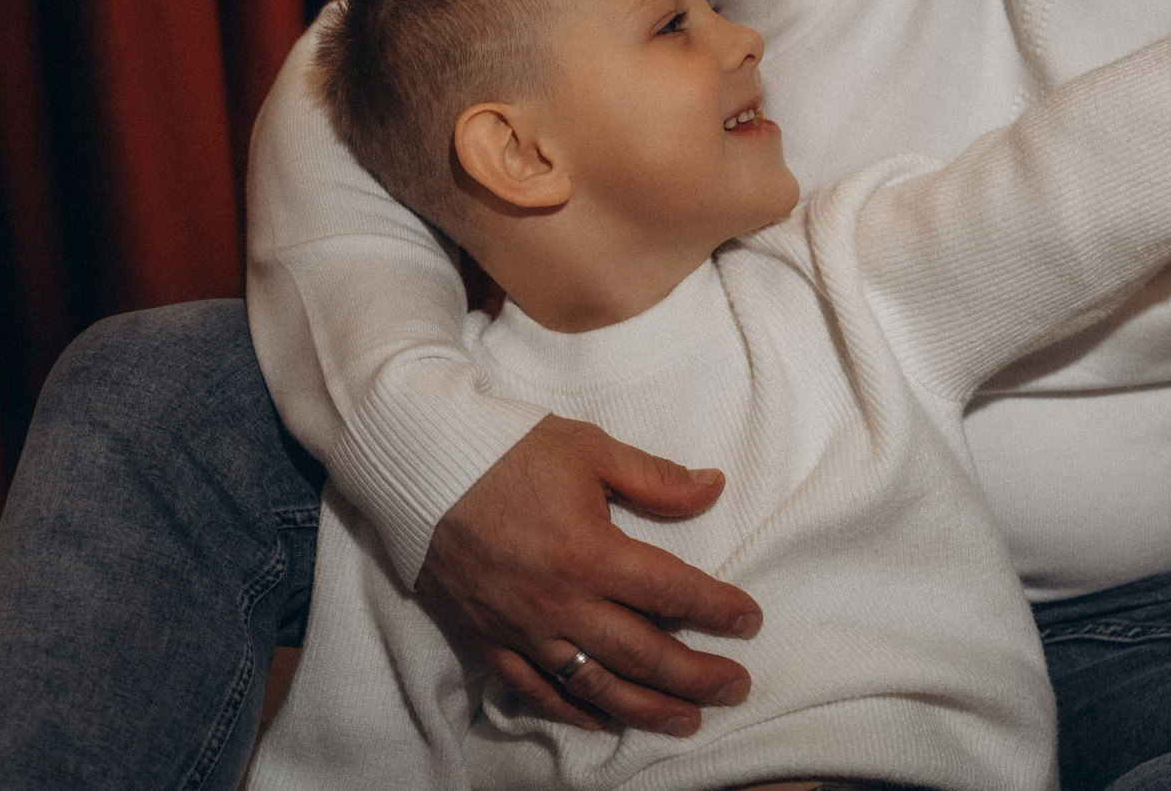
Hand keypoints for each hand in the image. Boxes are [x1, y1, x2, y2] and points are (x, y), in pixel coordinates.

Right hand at [417, 417, 760, 732]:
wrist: (421, 465)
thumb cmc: (508, 450)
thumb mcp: (590, 449)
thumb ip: (655, 479)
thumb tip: (714, 488)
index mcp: (591, 553)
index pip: (672, 593)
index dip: (718, 610)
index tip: (749, 621)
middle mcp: (561, 603)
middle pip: (643, 655)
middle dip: (697, 677)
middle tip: (736, 688)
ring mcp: (522, 629)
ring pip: (595, 685)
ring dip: (646, 708)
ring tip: (687, 720)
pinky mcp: (488, 639)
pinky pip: (535, 690)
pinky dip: (572, 711)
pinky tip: (602, 721)